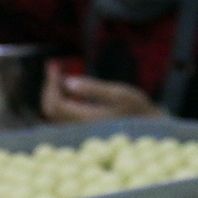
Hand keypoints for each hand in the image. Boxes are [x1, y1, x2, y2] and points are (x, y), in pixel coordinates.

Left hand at [41, 61, 164, 122]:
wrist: (148, 129)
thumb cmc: (137, 109)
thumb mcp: (120, 93)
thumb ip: (94, 88)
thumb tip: (68, 82)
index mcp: (88, 121)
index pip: (56, 105)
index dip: (50, 84)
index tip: (54, 65)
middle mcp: (79, 130)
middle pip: (50, 110)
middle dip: (49, 86)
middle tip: (55, 66)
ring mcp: (79, 133)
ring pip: (53, 114)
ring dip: (53, 92)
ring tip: (60, 73)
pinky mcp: (81, 131)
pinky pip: (61, 116)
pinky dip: (59, 99)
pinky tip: (66, 87)